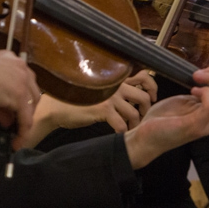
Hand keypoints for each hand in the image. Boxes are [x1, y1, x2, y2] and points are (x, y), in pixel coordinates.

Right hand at [0, 46, 39, 148]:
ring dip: (25, 121)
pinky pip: (26, 118)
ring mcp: (23, 82)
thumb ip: (0, 103)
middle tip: (17, 123)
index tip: (17, 112)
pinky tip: (17, 141)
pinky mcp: (20, 96)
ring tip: (17, 134)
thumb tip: (7, 120)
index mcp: (14, 61)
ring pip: (31, 106)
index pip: (26, 83)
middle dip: (27, 110)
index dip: (23, 100)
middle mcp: (22, 69)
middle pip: (33, 94)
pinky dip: (23, 132)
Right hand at [23, 70, 157, 146]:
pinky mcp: (103, 110)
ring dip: (135, 124)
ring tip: (130, 128)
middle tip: (141, 117)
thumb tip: (131, 93)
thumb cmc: (75, 99)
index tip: (151, 97)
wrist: (56, 108)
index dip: (152, 86)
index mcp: (114, 77)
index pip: (144, 74)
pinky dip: (122, 131)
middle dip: (146, 110)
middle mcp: (114, 84)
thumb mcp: (97, 88)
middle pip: (144, 96)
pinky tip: (118, 132)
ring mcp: (109, 97)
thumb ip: (113, 86)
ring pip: (135, 113)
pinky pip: (122, 125)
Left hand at [123, 65, 208, 169]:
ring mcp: (207, 125)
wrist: (146, 138)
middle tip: (199, 73)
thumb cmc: (164, 119)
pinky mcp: (195, 126)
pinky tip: (192, 90)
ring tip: (195, 79)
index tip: (207, 73)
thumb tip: (207, 77)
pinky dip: (205, 92)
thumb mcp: (187, 102)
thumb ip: (201, 94)